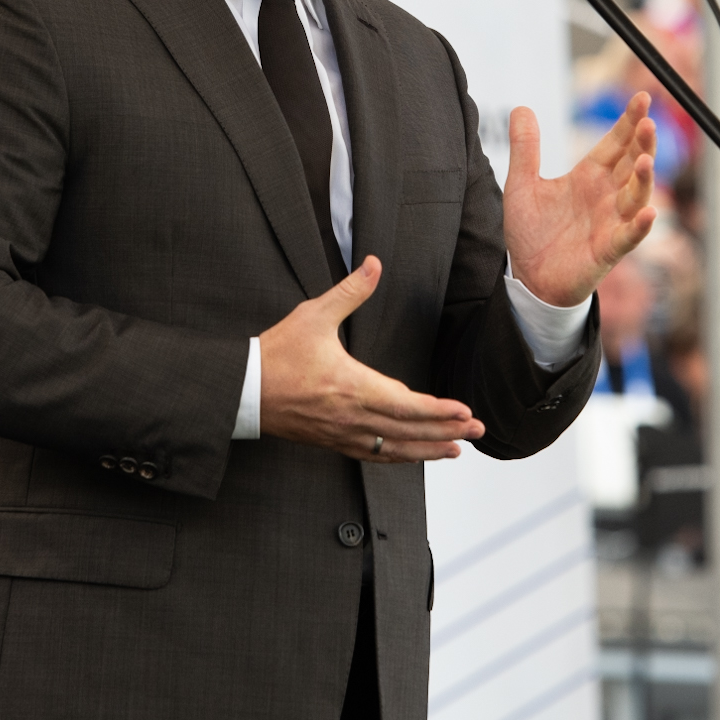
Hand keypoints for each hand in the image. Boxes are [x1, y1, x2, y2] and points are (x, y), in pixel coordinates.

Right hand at [259, 256, 485, 461]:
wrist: (242, 389)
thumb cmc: (277, 352)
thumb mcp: (314, 314)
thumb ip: (351, 291)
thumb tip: (374, 263)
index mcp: (353, 386)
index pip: (407, 405)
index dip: (439, 412)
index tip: (464, 413)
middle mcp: (351, 417)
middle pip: (408, 432)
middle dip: (446, 433)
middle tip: (476, 431)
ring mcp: (341, 433)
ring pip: (393, 449)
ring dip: (427, 450)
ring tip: (456, 451)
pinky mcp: (331, 442)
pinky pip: (371, 455)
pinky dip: (397, 456)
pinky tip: (412, 455)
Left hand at [503, 92, 656, 308]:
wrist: (527, 277)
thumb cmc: (531, 232)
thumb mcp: (522, 184)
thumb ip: (525, 148)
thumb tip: (521, 107)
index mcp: (589, 176)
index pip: (616, 143)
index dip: (629, 121)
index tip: (643, 97)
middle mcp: (606, 196)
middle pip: (633, 164)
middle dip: (643, 143)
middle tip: (647, 122)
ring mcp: (610, 222)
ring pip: (636, 196)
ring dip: (645, 179)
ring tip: (647, 160)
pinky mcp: (607, 250)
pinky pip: (628, 236)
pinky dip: (640, 226)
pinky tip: (647, 212)